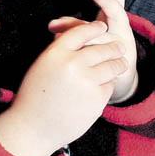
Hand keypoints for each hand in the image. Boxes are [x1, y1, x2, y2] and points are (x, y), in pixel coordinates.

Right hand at [11, 19, 127, 155]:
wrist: (33, 128)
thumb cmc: (34, 96)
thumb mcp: (42, 65)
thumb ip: (60, 50)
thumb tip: (81, 35)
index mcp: (56, 53)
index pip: (81, 31)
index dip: (95, 28)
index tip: (103, 26)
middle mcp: (72, 64)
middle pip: (103, 48)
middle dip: (114, 47)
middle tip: (120, 47)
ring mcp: (87, 82)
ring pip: (111, 66)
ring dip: (118, 64)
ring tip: (121, 63)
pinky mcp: (97, 100)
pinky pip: (109, 86)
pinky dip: (106, 86)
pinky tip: (99, 89)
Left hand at [48, 0, 137, 101]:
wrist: (120, 79)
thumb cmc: (101, 50)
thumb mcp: (91, 33)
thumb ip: (73, 26)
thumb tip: (51, 26)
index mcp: (115, 17)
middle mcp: (121, 29)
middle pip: (116, 11)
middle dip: (107, 0)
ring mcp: (122, 46)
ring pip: (102, 35)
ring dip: (85, 32)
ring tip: (65, 29)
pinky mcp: (120, 64)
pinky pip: (100, 56)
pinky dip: (83, 54)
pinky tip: (69, 53)